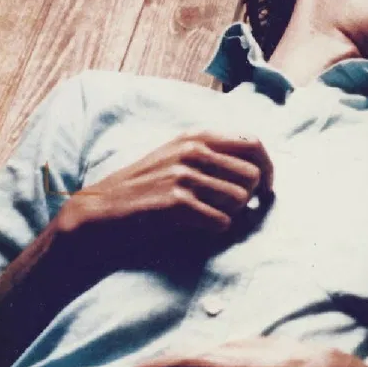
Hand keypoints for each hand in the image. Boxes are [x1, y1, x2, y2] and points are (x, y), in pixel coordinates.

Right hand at [55, 130, 272, 270]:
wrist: (100, 211)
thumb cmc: (145, 188)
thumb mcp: (177, 157)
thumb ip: (214, 155)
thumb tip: (261, 168)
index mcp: (196, 137)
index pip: (254, 143)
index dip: (267, 168)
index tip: (266, 188)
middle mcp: (193, 151)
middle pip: (253, 175)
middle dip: (249, 197)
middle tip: (230, 209)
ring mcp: (184, 175)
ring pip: (241, 200)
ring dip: (231, 214)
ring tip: (207, 216)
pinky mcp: (176, 202)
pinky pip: (222, 221)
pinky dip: (215, 229)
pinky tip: (196, 227)